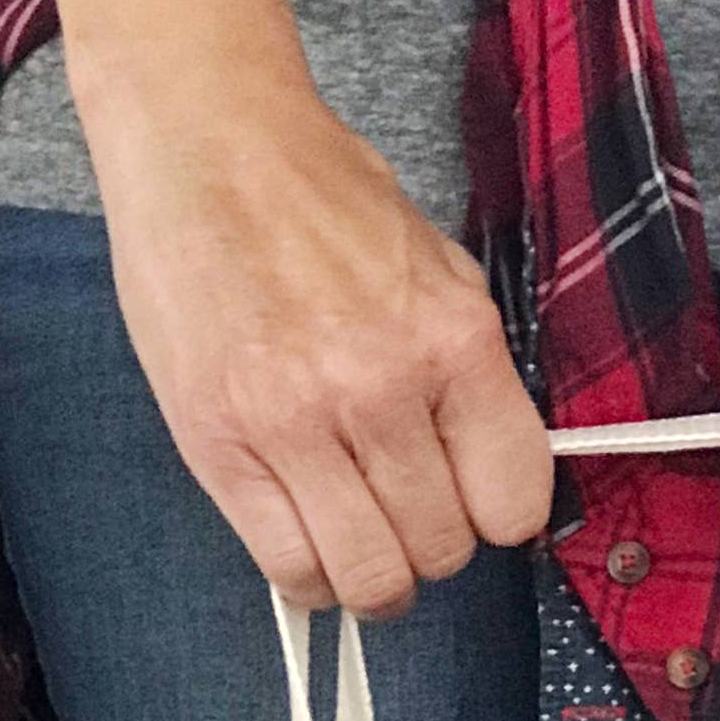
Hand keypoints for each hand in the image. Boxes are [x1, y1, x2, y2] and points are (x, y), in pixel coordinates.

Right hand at [80, 50, 554, 618]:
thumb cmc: (320, 199)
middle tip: (404, 512)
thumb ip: (472, 375)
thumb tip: (496, 473)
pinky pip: (289, 567)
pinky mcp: (221, 446)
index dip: (497, 516)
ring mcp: (295, 423)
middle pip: (440, 550)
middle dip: (430, 546)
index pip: (512, 503)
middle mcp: (379, 388)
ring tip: (358, 538)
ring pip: (370, 577)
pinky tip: (308, 538)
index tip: (474, 503)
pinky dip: (309, 577)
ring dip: (372, 576)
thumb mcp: (436, 270)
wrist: (207, 143)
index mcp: (451, 340)